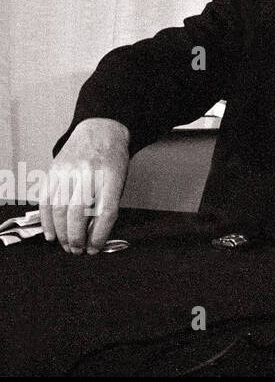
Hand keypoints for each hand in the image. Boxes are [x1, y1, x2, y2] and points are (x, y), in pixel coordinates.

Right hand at [39, 118, 129, 253]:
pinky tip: (51, 234)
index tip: (95, 248)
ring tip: (66, 246)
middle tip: (77, 251)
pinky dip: (47, 221)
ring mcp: (68, 170)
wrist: (100, 130)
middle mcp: (89, 172)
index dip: (99, 234)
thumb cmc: (113, 160)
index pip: (106, 210)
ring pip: (60, 209)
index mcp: (112, 175)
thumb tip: (95, 236)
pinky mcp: (53, 171)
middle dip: (76, 237)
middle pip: (79, 212)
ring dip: (61, 233)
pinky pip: (46, 200)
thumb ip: (109, 204)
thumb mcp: (120, 179)